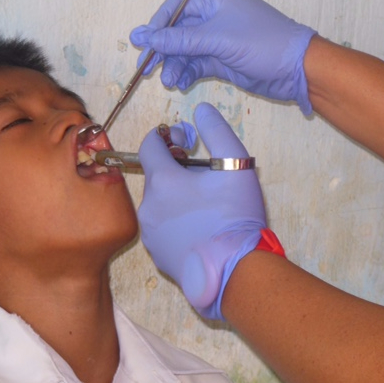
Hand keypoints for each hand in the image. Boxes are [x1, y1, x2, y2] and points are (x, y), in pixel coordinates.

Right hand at [130, 0, 316, 114]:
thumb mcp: (217, 39)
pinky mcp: (222, 61)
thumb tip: (143, 36)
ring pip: (186, 51)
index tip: (144, 42)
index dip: (159, 22)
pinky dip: (187, 74)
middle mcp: (215, 17)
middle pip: (178, 30)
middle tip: (146, 68)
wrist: (297, 71)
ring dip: (174, 66)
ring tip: (169, 82)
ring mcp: (218, 40)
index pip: (178, 5)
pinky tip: (181, 84)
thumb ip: (180, 40)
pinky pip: (196, 65)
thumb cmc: (261, 44)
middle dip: (163, 50)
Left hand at [138, 103, 265, 319]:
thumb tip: (200, 110)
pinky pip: (160, 228)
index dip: (165, 138)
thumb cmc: (235, 216)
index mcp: (162, 180)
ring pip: (158, 203)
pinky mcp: (155, 253)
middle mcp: (147, 204)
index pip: (149, 145)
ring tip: (204, 209)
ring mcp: (148, 232)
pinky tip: (198, 231)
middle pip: (156, 176)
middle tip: (204, 180)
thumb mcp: (236, 167)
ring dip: (175, 198)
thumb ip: (217, 132)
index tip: (184, 143)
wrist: (234, 271)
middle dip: (176, 171)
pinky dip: (174, 223)